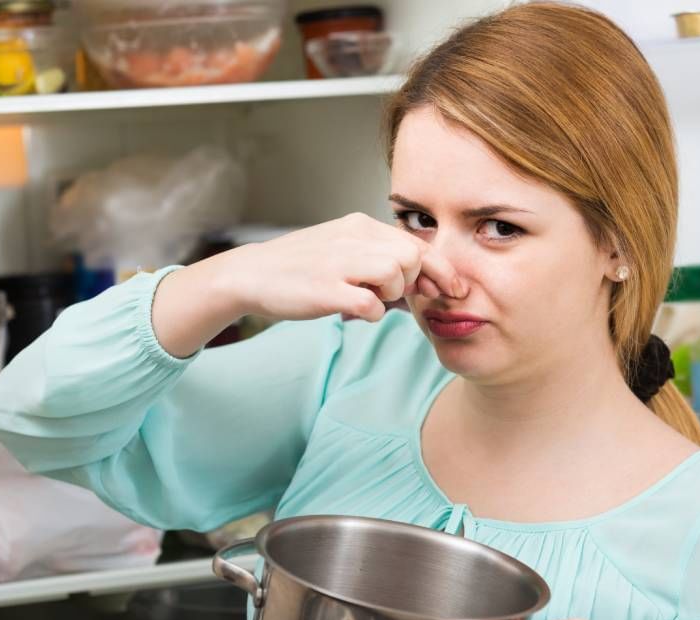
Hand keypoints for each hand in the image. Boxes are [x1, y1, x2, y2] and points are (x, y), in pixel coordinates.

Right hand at [152, 212, 463, 356]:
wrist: (251, 274)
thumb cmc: (302, 268)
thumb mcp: (344, 250)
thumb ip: (381, 260)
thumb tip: (425, 284)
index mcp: (360, 226)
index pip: (417, 243)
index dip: (439, 269)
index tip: (448, 289)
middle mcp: (352, 237)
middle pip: (412, 257)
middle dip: (411, 281)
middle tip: (389, 293)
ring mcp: (338, 262)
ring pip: (396, 275)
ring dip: (389, 295)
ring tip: (365, 298)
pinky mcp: (325, 289)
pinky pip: (371, 304)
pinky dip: (370, 313)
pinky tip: (352, 311)